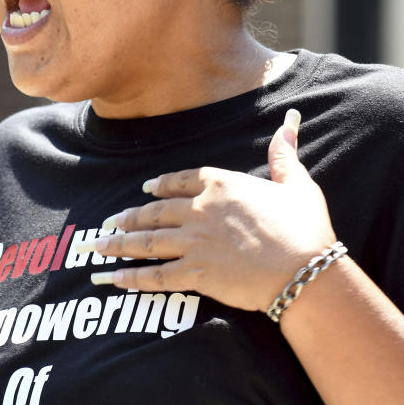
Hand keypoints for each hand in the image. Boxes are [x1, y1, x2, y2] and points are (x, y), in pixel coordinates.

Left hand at [89, 110, 337, 311]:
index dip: (161, 186)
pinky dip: (131, 277)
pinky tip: (112, 278)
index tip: (145, 190)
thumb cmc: (305, 228)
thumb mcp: (296, 184)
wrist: (304, 270)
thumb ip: (283, 156)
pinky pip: (155, 275)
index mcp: (220, 185)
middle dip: (129, 217)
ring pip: (147, 241)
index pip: (181, 181)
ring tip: (98, 246)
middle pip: (155, 212)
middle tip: (109, 222)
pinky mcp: (194, 273)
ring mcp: (193, 242)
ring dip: (119, 244)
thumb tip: (287, 126)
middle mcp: (199, 210)